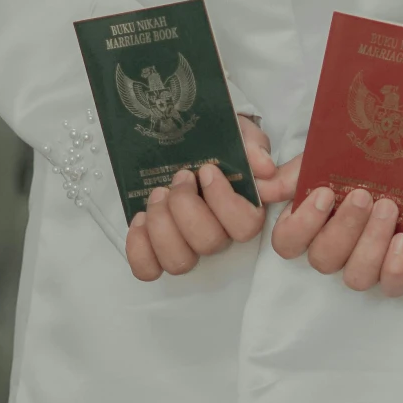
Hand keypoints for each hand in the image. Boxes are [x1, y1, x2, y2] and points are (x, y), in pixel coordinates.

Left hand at [124, 113, 278, 281]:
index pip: (245, 226)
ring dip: (162, 226)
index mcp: (243, 210)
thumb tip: (263, 168)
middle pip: (208, 243)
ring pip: (178, 261)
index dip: (224, 202)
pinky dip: (139, 248)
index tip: (207, 170)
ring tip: (157, 195)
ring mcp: (187, 247)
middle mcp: (217, 235)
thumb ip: (252, 147)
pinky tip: (140, 219)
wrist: (185, 143)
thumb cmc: (215, 142)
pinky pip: (148, 268)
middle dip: (186, 207)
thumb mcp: (237, 134)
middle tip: (179, 178)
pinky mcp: (157, 253)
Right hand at [271, 166, 402, 297]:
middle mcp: (334, 250)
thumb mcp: (327, 158)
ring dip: (371, 243)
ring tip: (388, 209)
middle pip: (324, 259)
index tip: (325, 195)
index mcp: (311, 224)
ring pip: (356, 277)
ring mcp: (366, 263)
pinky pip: (393, 286)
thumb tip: (266, 188)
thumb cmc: (363, 163)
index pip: (287, 243)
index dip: (302, 225)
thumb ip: (296, 173)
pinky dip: (396, 267)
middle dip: (344, 227)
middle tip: (363, 196)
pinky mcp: (400, 271)